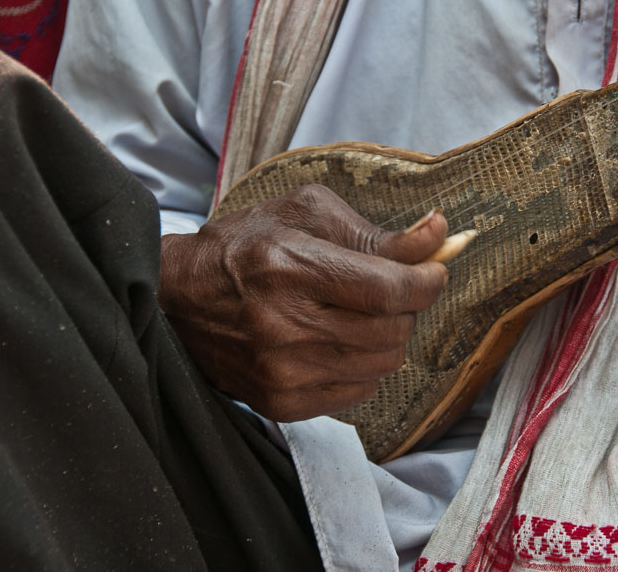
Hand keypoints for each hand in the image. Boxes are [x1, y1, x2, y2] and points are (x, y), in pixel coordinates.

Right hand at [159, 184, 447, 421]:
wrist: (177, 300)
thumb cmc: (245, 246)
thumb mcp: (306, 216)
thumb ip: (377, 233)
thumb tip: (440, 235)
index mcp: (289, 268)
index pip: (388, 290)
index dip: (426, 282)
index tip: (433, 272)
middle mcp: (283, 326)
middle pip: (392, 331)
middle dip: (407, 306)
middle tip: (391, 289)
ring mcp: (281, 371)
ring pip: (382, 364)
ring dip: (387, 337)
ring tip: (360, 314)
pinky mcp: (281, 402)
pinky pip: (359, 392)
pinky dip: (364, 366)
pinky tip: (339, 342)